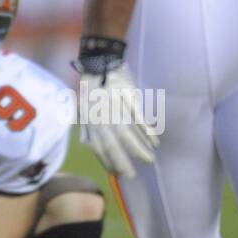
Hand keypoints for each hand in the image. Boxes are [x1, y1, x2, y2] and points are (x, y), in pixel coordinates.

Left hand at [77, 62, 157, 179]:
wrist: (99, 61)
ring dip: (139, 149)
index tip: (117, 173)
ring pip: (128, 133)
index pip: (98, 146)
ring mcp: (115, 106)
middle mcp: (101, 115)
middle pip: (113, 143)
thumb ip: (85, 127)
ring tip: (149, 160)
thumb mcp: (82, 107)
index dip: (107, 161)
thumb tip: (87, 146)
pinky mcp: (128, 97)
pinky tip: (155, 141)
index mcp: (89, 118)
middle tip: (132, 175)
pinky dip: (148, 131)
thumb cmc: (91, 87)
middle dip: (123, 161)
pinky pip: (139, 118)